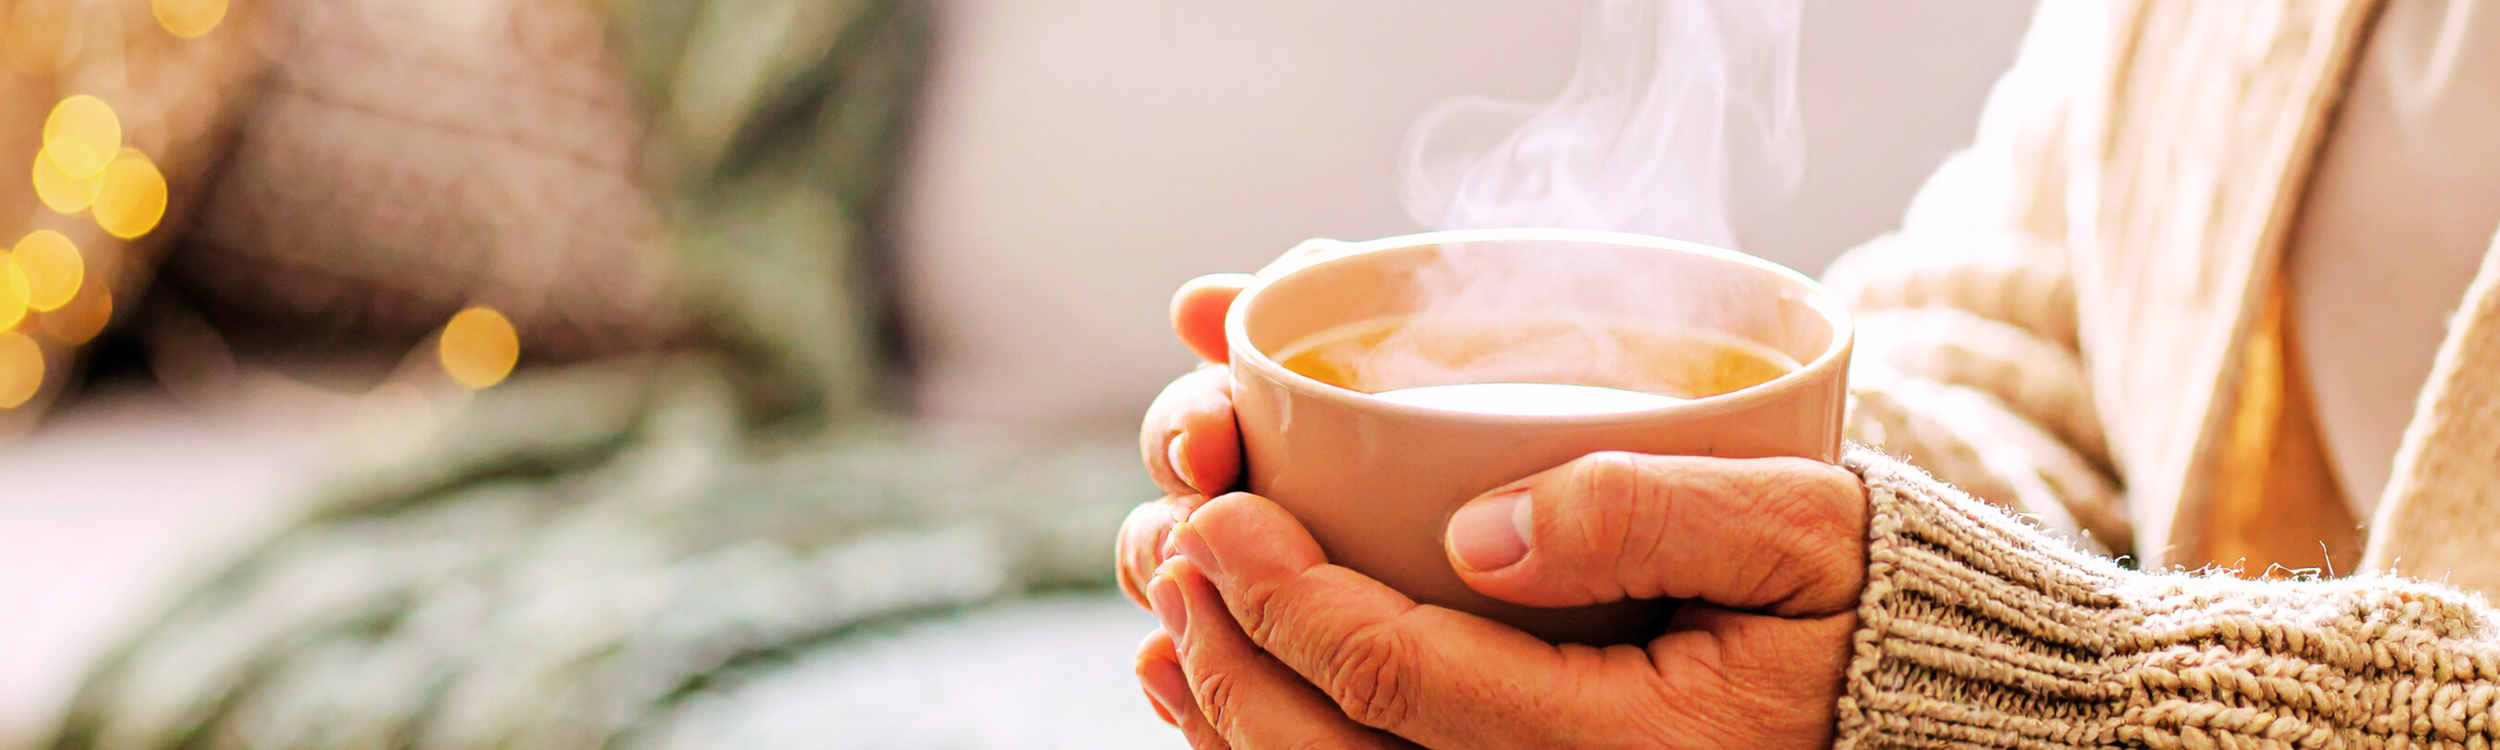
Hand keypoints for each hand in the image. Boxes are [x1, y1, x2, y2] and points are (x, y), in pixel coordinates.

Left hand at [1120, 247, 1870, 748]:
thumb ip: (1652, 513)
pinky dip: (1269, 749)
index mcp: (1626, 748)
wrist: (1914, 709)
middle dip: (1230, 653)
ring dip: (1225, 709)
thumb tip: (1475, 530)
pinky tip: (1210, 687)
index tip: (1217, 509)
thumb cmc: (1864, 604)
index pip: (1399, 680)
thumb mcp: (1804, 531)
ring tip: (1166, 612)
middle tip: (1171, 548)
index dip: (1285, 596)